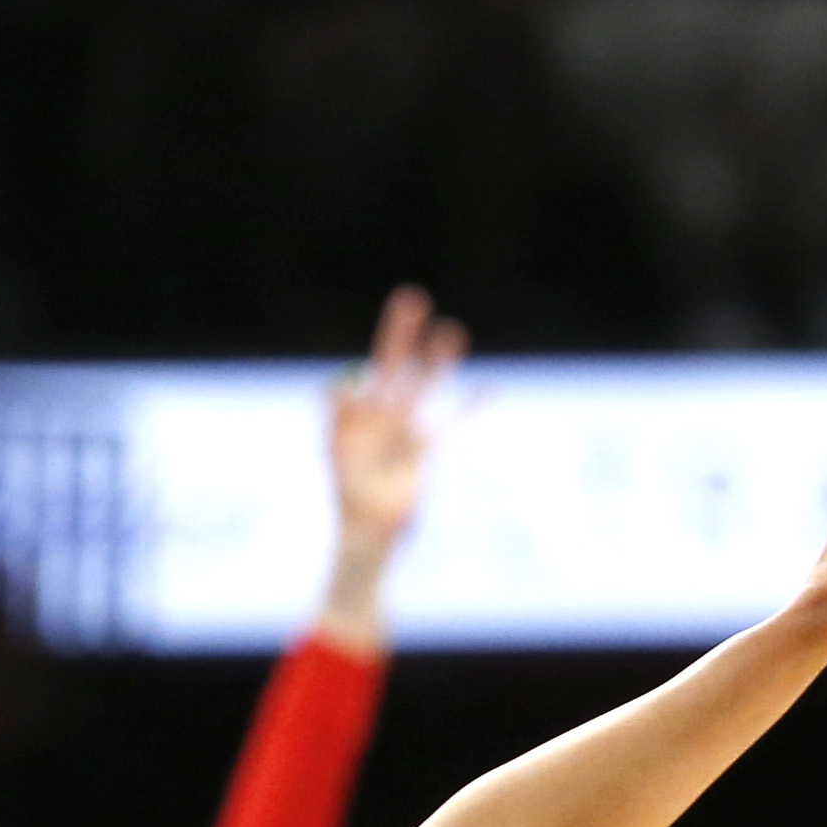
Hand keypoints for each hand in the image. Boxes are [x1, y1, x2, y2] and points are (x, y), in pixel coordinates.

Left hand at [324, 284, 466, 643]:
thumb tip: (335, 387)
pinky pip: (453, 422)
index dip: (362, 362)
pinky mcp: (426, 449)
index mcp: (357, 410)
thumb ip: (338, 419)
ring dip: (438, 360)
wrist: (368, 529)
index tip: (372, 348)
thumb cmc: (348, 494)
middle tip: (411, 297)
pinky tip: (491, 387)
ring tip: (451, 331)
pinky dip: (472, 406)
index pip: (364, 368)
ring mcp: (406, 428)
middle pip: (396, 363)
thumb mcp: (338, 453)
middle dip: (403, 332)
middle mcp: (383, 412)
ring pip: (426, 385)